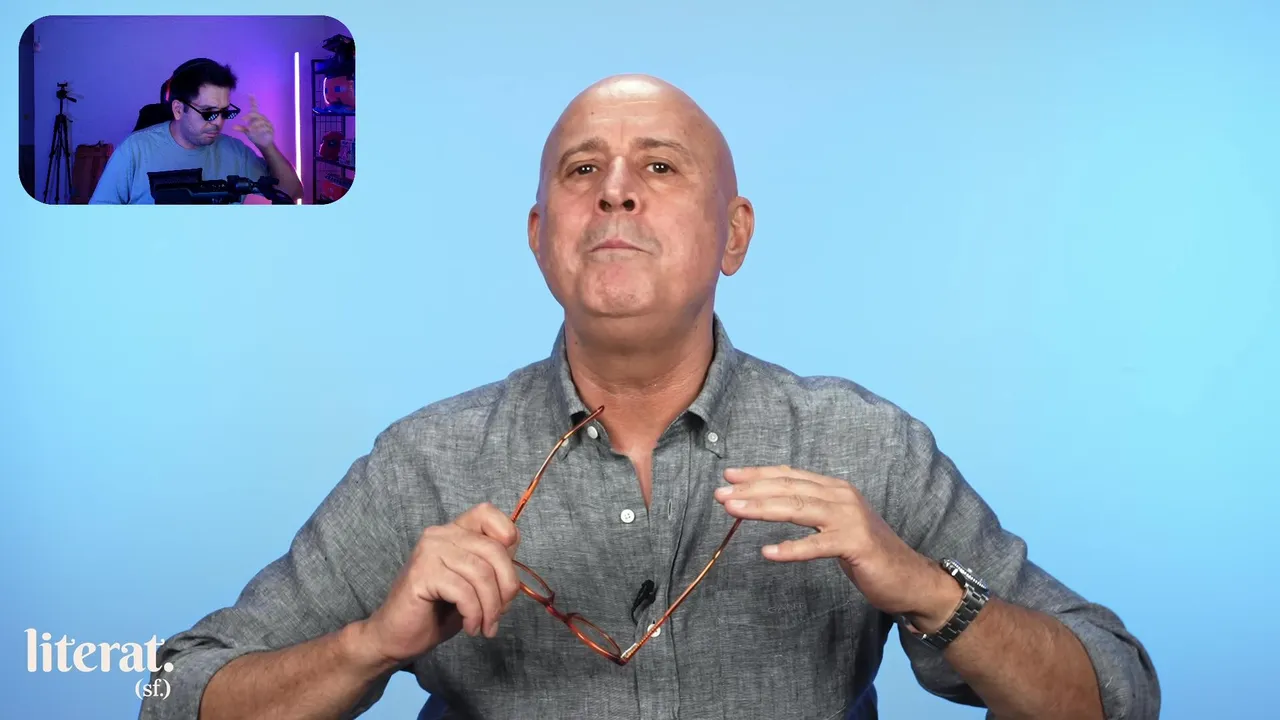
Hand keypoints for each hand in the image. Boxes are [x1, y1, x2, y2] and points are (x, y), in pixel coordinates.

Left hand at [231, 95, 273, 148]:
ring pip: (261, 121)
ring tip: (249, 129)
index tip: (250, 94)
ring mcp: (267, 124)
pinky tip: (255, 132)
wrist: (264, 144)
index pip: (255, 107)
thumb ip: (242, 128)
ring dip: (254, 125)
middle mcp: (263, 119)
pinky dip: (260, 129)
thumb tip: (233, 127)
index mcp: (257, 117)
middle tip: (243, 119)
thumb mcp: (247, 132)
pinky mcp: (271, 129)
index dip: (253, 101)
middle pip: (257, 114)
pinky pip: (265, 127)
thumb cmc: (256, 136)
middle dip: (250, 116)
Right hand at [359, 503, 521, 665]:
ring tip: (486, 625)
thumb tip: (514, 557)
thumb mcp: (474, 583)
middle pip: (493, 549)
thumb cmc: (438, 610)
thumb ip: (491, 564)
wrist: (398, 636)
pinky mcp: (421, 574)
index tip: (506, 570)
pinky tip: (471, 627)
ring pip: (481, 573)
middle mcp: (439, 534)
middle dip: (507, 587)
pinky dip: (474, 614)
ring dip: (491, 607)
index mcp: (454, 531)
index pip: (487, 513)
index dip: (507, 535)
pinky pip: (463, 591)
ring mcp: (428, 552)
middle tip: (501, 613)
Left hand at [714, 466, 961, 630]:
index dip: (758, 474)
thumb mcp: (835, 524)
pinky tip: (767, 553)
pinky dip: (791, 549)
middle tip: (721, 494)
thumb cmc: (867, 552)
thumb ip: (810, 511)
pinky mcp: (855, 544)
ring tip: (734, 510)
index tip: (729, 476)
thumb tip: (770, 503)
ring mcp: (849, 519)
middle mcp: (841, 496)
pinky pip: (817, 545)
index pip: (790, 475)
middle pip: (789, 487)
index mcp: (835, 488)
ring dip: (762, 508)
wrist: (908, 578)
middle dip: (752, 489)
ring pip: (798, 508)